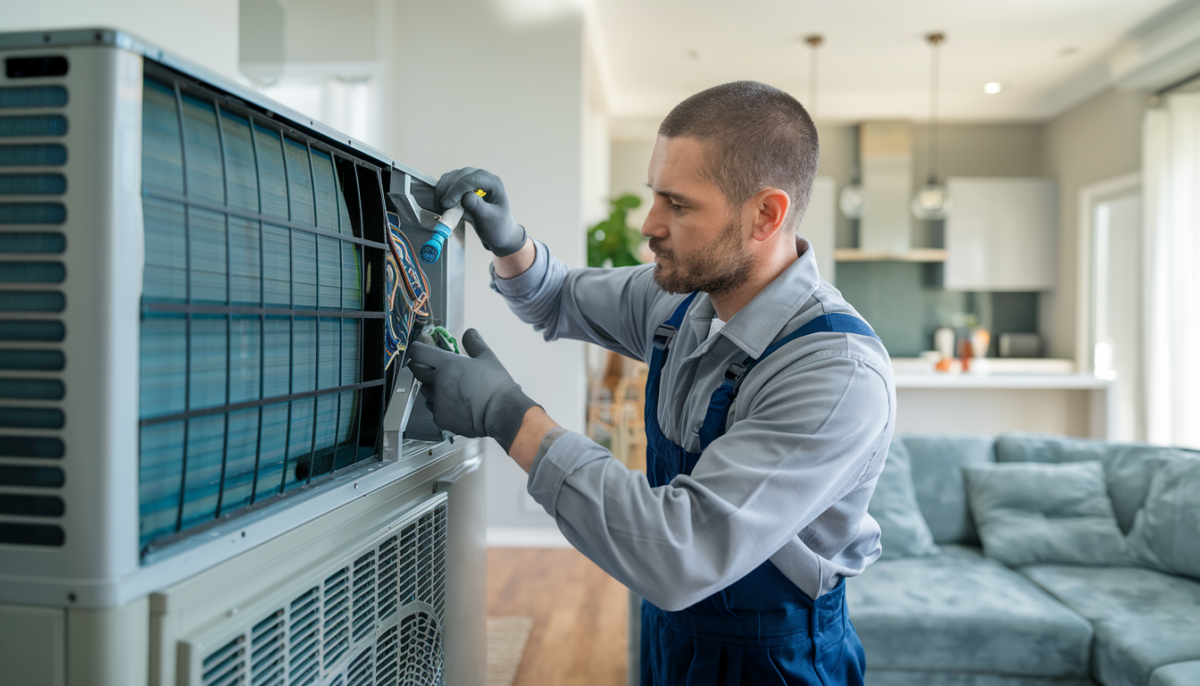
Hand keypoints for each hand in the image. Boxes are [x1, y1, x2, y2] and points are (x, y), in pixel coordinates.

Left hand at [406, 329, 538, 451]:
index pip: (419, 352)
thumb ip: (474, 343)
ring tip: (446, 387)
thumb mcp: (488, 358)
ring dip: (431, 386)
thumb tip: (469, 332)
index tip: (419, 350)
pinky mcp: (440, 417)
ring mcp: (437, 401)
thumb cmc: (496, 386)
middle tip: (430, 367)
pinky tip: (452, 403)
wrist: (502, 414)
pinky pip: (433, 408)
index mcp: (448, 364)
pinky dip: (438, 404)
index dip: (417, 349)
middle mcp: (438, 382)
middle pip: (416, 370)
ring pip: (425, 390)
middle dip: (420, 366)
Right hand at [435, 168, 526, 256]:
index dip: (457, 189)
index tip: (447, 204)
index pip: (473, 179)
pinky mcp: (463, 184)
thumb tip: (464, 196)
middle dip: (448, 190)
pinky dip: (442, 192)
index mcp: (494, 183)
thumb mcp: (488, 219)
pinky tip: (441, 205)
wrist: (497, 232)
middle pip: (460, 175)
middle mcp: (483, 177)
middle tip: (442, 208)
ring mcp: (473, 178)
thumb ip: (477, 207)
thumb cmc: (496, 227)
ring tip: (441, 209)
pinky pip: (448, 182)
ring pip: (451, 177)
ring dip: (442, 191)